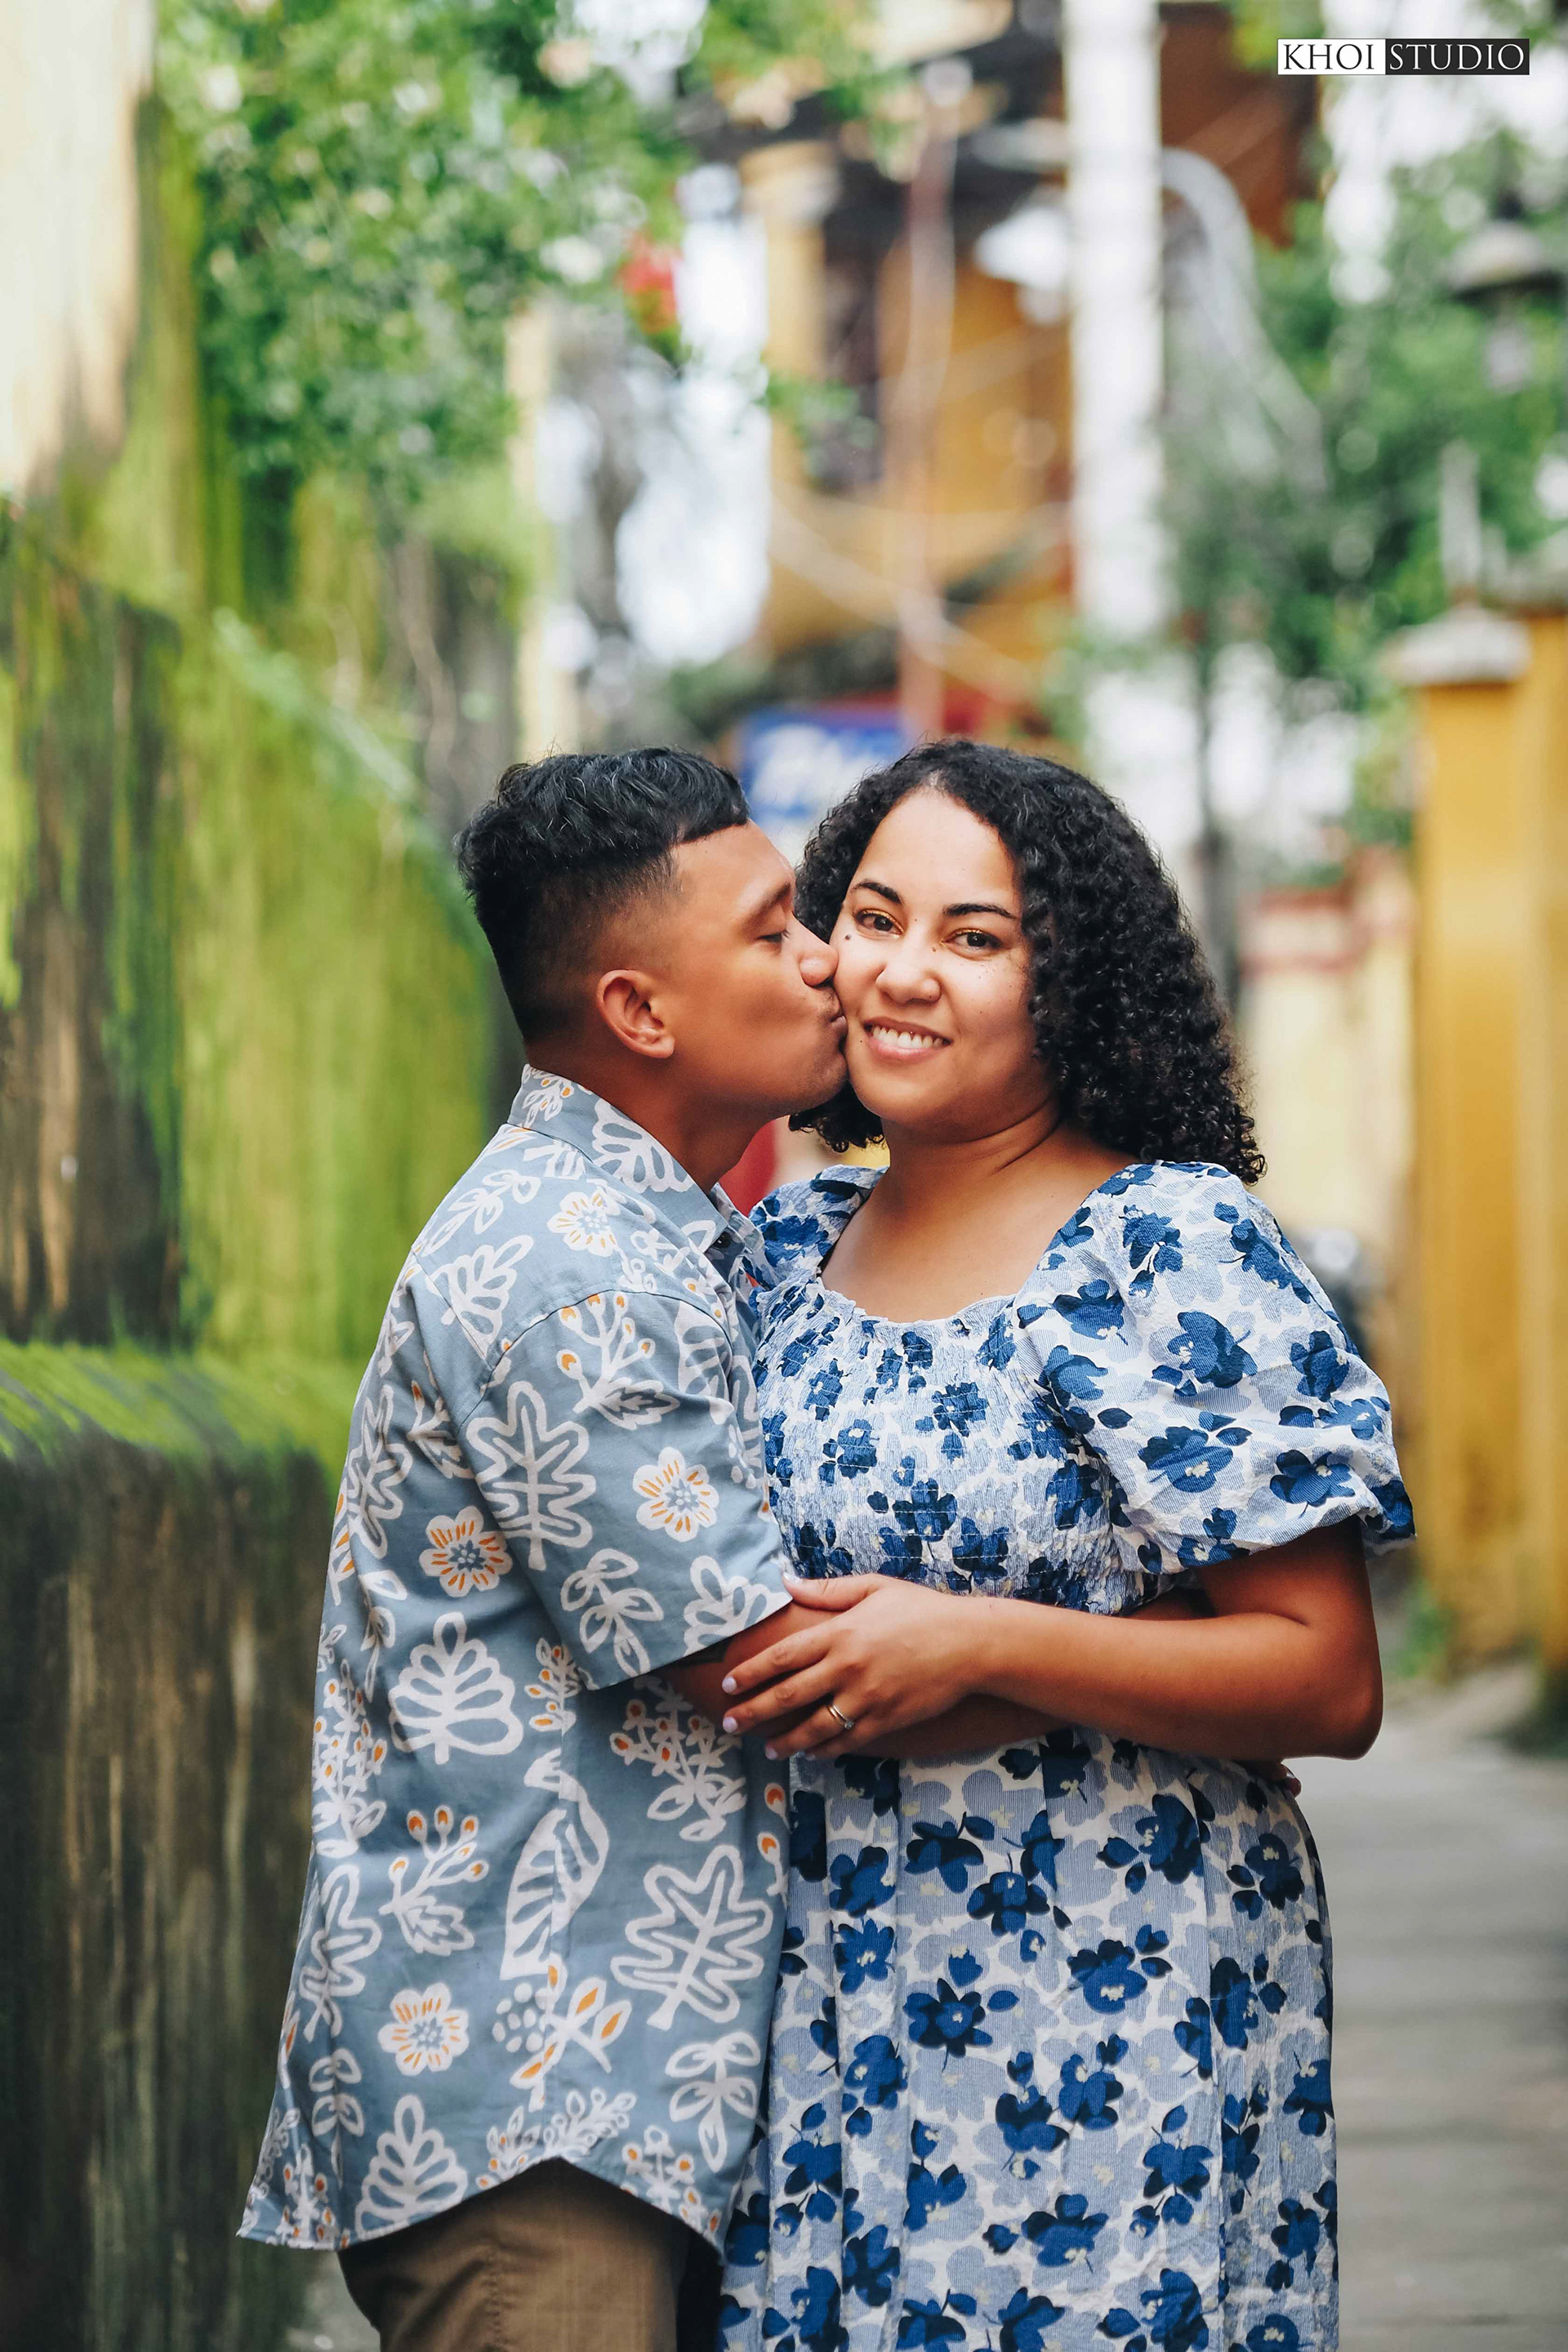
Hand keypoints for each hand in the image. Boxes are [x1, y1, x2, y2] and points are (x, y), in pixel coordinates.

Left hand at [720, 1572, 979, 1758]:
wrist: (969, 1643)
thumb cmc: (921, 1610)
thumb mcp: (873, 1588)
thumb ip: (826, 1589)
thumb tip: (786, 1581)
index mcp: (839, 1633)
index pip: (782, 1657)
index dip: (751, 1672)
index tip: (727, 1683)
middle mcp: (847, 1668)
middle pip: (788, 1695)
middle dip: (754, 1712)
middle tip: (729, 1723)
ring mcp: (866, 1698)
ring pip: (814, 1727)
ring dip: (785, 1741)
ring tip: (767, 1749)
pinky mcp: (886, 1720)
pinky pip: (846, 1741)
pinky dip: (824, 1750)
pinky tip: (810, 1753)